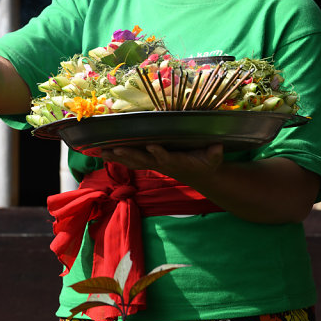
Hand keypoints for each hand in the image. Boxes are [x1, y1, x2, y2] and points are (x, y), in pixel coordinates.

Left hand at [100, 143, 224, 183]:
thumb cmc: (205, 163)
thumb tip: (218, 146)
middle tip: (116, 149)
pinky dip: (117, 157)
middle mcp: (162, 163)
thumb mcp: (213, 158)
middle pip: (143, 160)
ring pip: (133, 161)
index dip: (159, 153)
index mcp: (177, 162)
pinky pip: (130, 160)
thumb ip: (215, 153)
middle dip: (129, 155)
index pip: (166, 158)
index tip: (151, 146)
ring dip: (118, 157)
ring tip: (103, 151)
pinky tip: (103, 152)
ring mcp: (153, 164)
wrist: (198, 175)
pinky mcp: (149, 162)